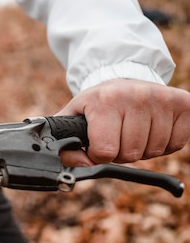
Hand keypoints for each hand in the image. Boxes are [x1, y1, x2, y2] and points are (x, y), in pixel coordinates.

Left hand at [57, 79, 189, 166]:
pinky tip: (152, 126)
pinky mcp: (184, 104)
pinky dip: (164, 144)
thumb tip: (83, 166)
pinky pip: (176, 145)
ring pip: (154, 151)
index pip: (105, 151)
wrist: (124, 76)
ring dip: (142, 148)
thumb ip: (64, 144)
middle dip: (121, 152)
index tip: (97, 143)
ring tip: (133, 128)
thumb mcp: (73, 116)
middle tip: (116, 134)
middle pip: (130, 154)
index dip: (99, 155)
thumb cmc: (97, 102)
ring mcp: (162, 98)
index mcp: (105, 100)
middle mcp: (135, 96)